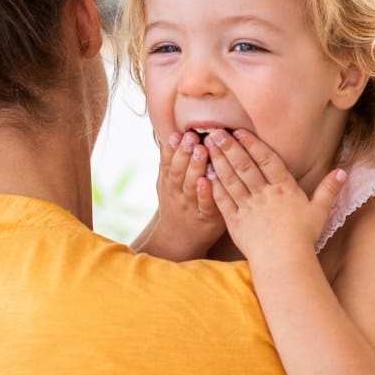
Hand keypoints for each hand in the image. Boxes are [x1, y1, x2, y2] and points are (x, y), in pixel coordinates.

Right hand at [151, 130, 225, 260]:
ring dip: (195, 167)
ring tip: (201, 150)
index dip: (173, 148)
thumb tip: (170, 135)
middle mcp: (177, 192)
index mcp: (168, 182)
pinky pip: (204, 204)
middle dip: (184, 152)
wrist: (179, 241)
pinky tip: (207, 180)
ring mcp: (191, 205)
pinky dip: (205, 192)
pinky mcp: (206, 217)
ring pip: (190, 184)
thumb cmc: (177, 205)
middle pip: (178, 171)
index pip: (168, 163)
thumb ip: (169, 163)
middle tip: (191, 136)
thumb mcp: (167, 184)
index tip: (178, 133)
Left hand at [204, 129, 344, 263]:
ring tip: (207, 146)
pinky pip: (223, 201)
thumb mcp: (319, 211)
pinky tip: (205, 174)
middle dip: (229, 147)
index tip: (239, 131)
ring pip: (231, 180)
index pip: (267, 161)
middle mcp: (264, 195)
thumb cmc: (303, 238)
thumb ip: (328, 190)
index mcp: (284, 189)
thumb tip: (343, 172)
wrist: (285, 262)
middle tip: (214, 131)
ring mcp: (248, 208)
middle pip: (244, 166)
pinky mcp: (235, 222)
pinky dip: (213, 186)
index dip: (253, 144)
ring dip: (218, 161)